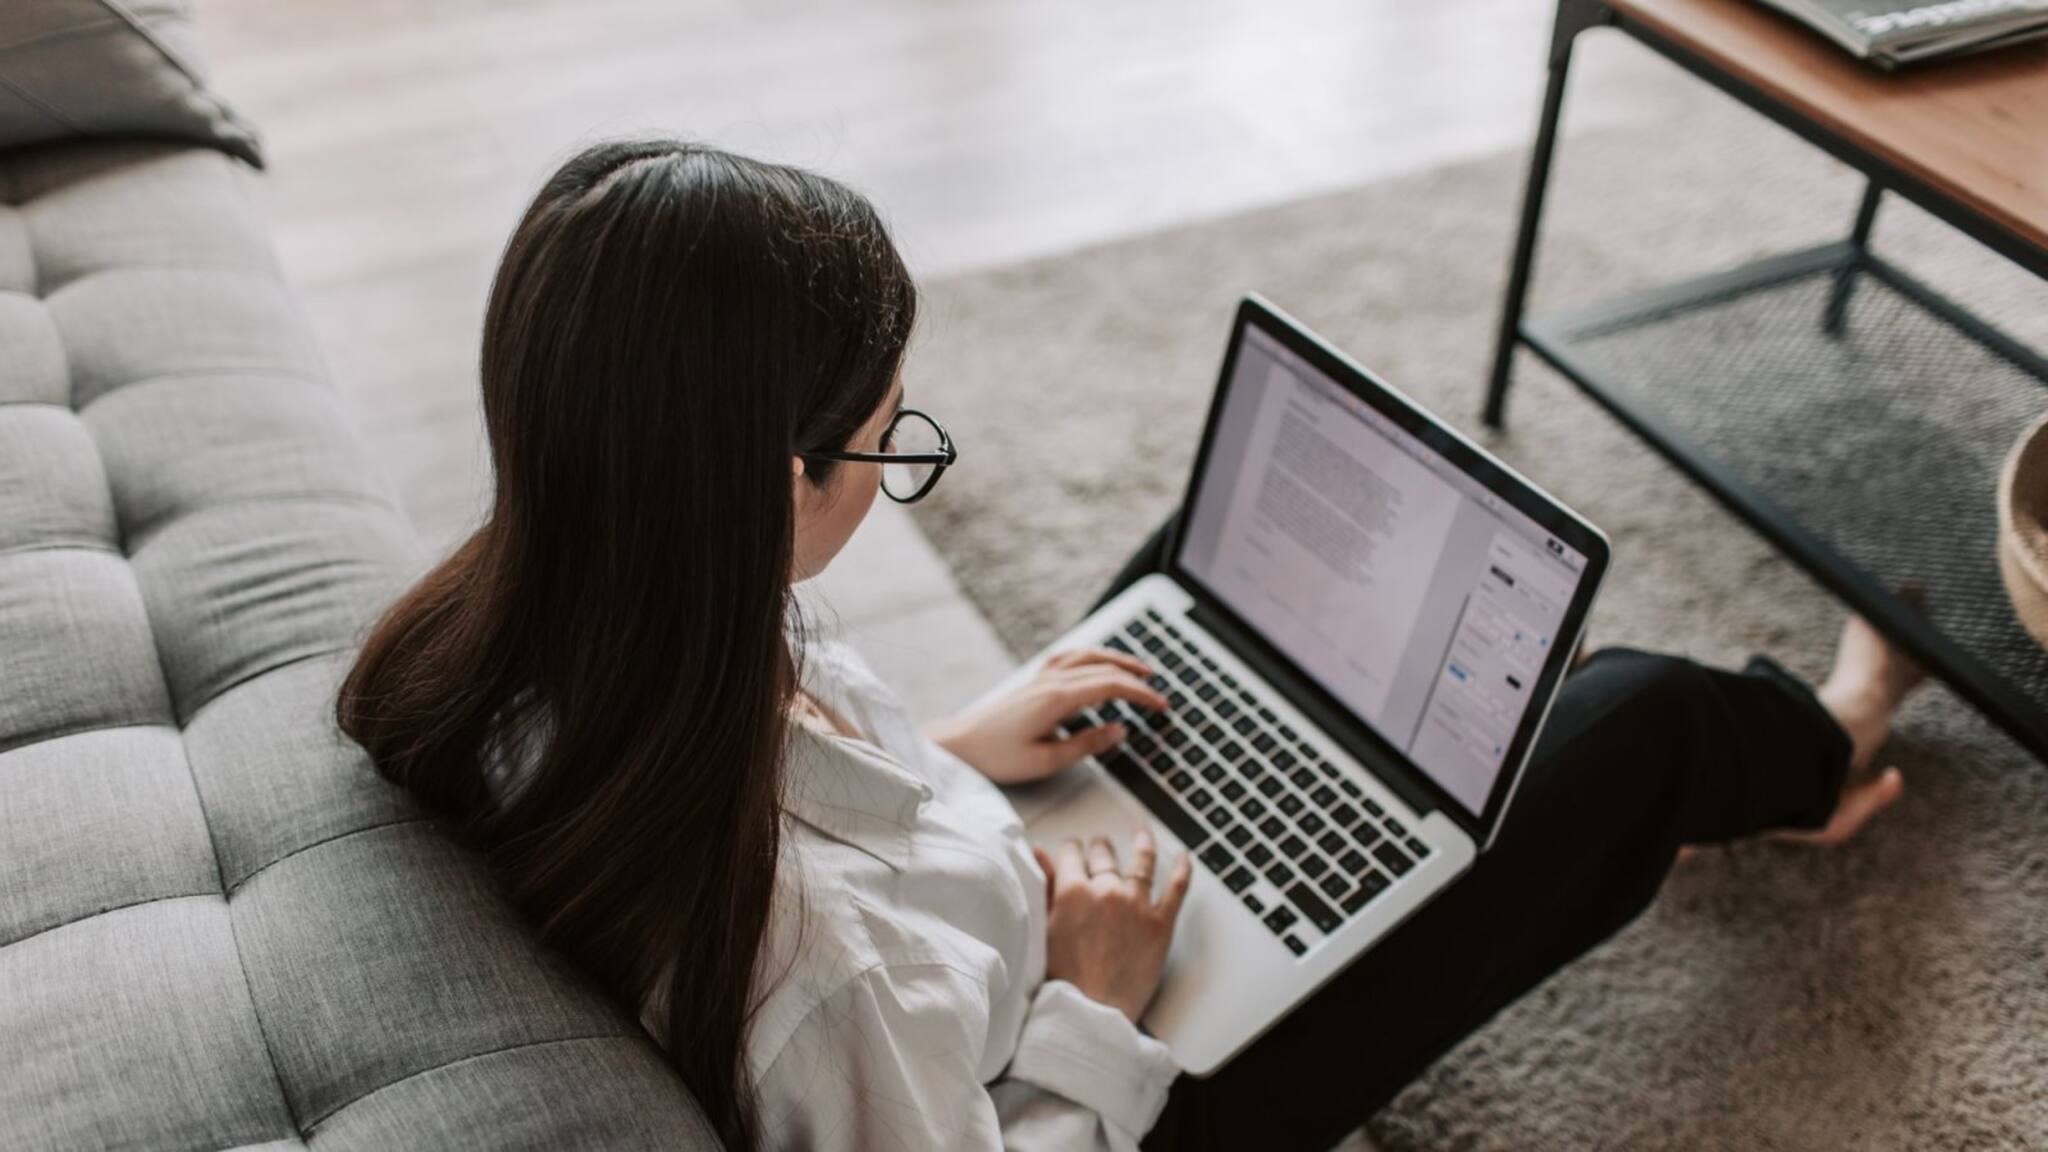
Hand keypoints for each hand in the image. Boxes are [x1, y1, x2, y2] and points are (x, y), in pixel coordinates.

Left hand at [924, 647, 1166, 784]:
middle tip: (1159, 692)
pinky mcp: (1033, 681)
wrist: (959, 745)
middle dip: (1136, 677)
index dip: (1140, 694)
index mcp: (1057, 699)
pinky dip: (1091, 656)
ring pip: (1087, 656)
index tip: (1161, 705)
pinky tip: (1097, 662)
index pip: (1111, 686)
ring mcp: (1040, 677)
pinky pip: (1069, 657)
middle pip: (1104, 667)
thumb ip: (1087, 744)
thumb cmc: (998, 756)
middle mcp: (1050, 681)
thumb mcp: (1047, 760)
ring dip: (1116, 659)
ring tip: (1139, 670)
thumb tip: (1120, 730)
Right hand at [1034, 828, 1192, 1021]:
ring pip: (1142, 861)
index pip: (1072, 852)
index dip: (1071, 850)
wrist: (1091, 1013)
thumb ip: (1044, 887)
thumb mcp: (1044, 929)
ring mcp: (1137, 905)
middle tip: (1099, 849)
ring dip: (1142, 843)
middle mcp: (1106, 890)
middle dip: (1099, 848)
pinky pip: (1177, 888)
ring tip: (1142, 835)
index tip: (1073, 852)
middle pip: (1104, 853)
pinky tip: (1183, 857)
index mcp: (1073, 891)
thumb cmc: (1062, 979)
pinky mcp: (1161, 924)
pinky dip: (1182, 869)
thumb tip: (1040, 854)